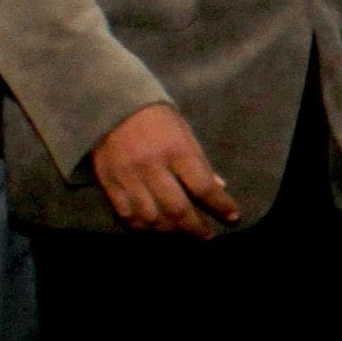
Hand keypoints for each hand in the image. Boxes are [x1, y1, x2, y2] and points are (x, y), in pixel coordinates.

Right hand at [90, 102, 238, 237]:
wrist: (111, 105)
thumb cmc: (156, 118)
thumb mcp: (185, 133)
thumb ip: (200, 163)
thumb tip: (219, 187)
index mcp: (176, 151)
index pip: (202, 187)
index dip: (220, 205)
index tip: (232, 217)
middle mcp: (152, 167)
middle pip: (177, 209)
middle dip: (196, 228)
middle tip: (206, 236)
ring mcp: (128, 178)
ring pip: (152, 218)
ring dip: (170, 231)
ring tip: (181, 233)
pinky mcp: (109, 184)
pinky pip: (127, 215)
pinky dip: (142, 227)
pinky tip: (154, 228)